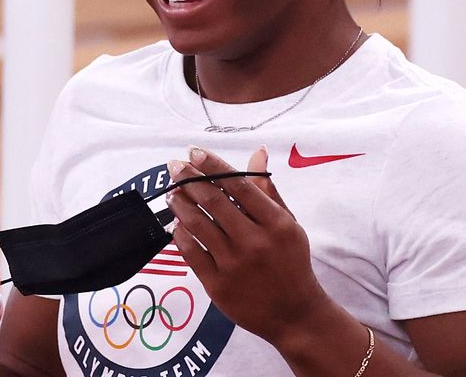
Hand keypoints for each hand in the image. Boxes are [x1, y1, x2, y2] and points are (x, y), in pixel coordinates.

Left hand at [166, 146, 327, 346]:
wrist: (293, 313)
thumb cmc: (291, 263)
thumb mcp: (288, 224)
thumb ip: (268, 190)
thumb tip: (258, 153)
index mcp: (275, 223)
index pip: (239, 185)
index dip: (214, 166)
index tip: (195, 152)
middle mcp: (254, 241)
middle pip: (214, 201)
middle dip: (189, 179)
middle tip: (174, 166)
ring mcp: (234, 264)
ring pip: (198, 225)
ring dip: (180, 204)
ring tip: (172, 193)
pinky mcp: (217, 285)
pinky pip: (191, 253)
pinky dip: (180, 235)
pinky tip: (176, 223)